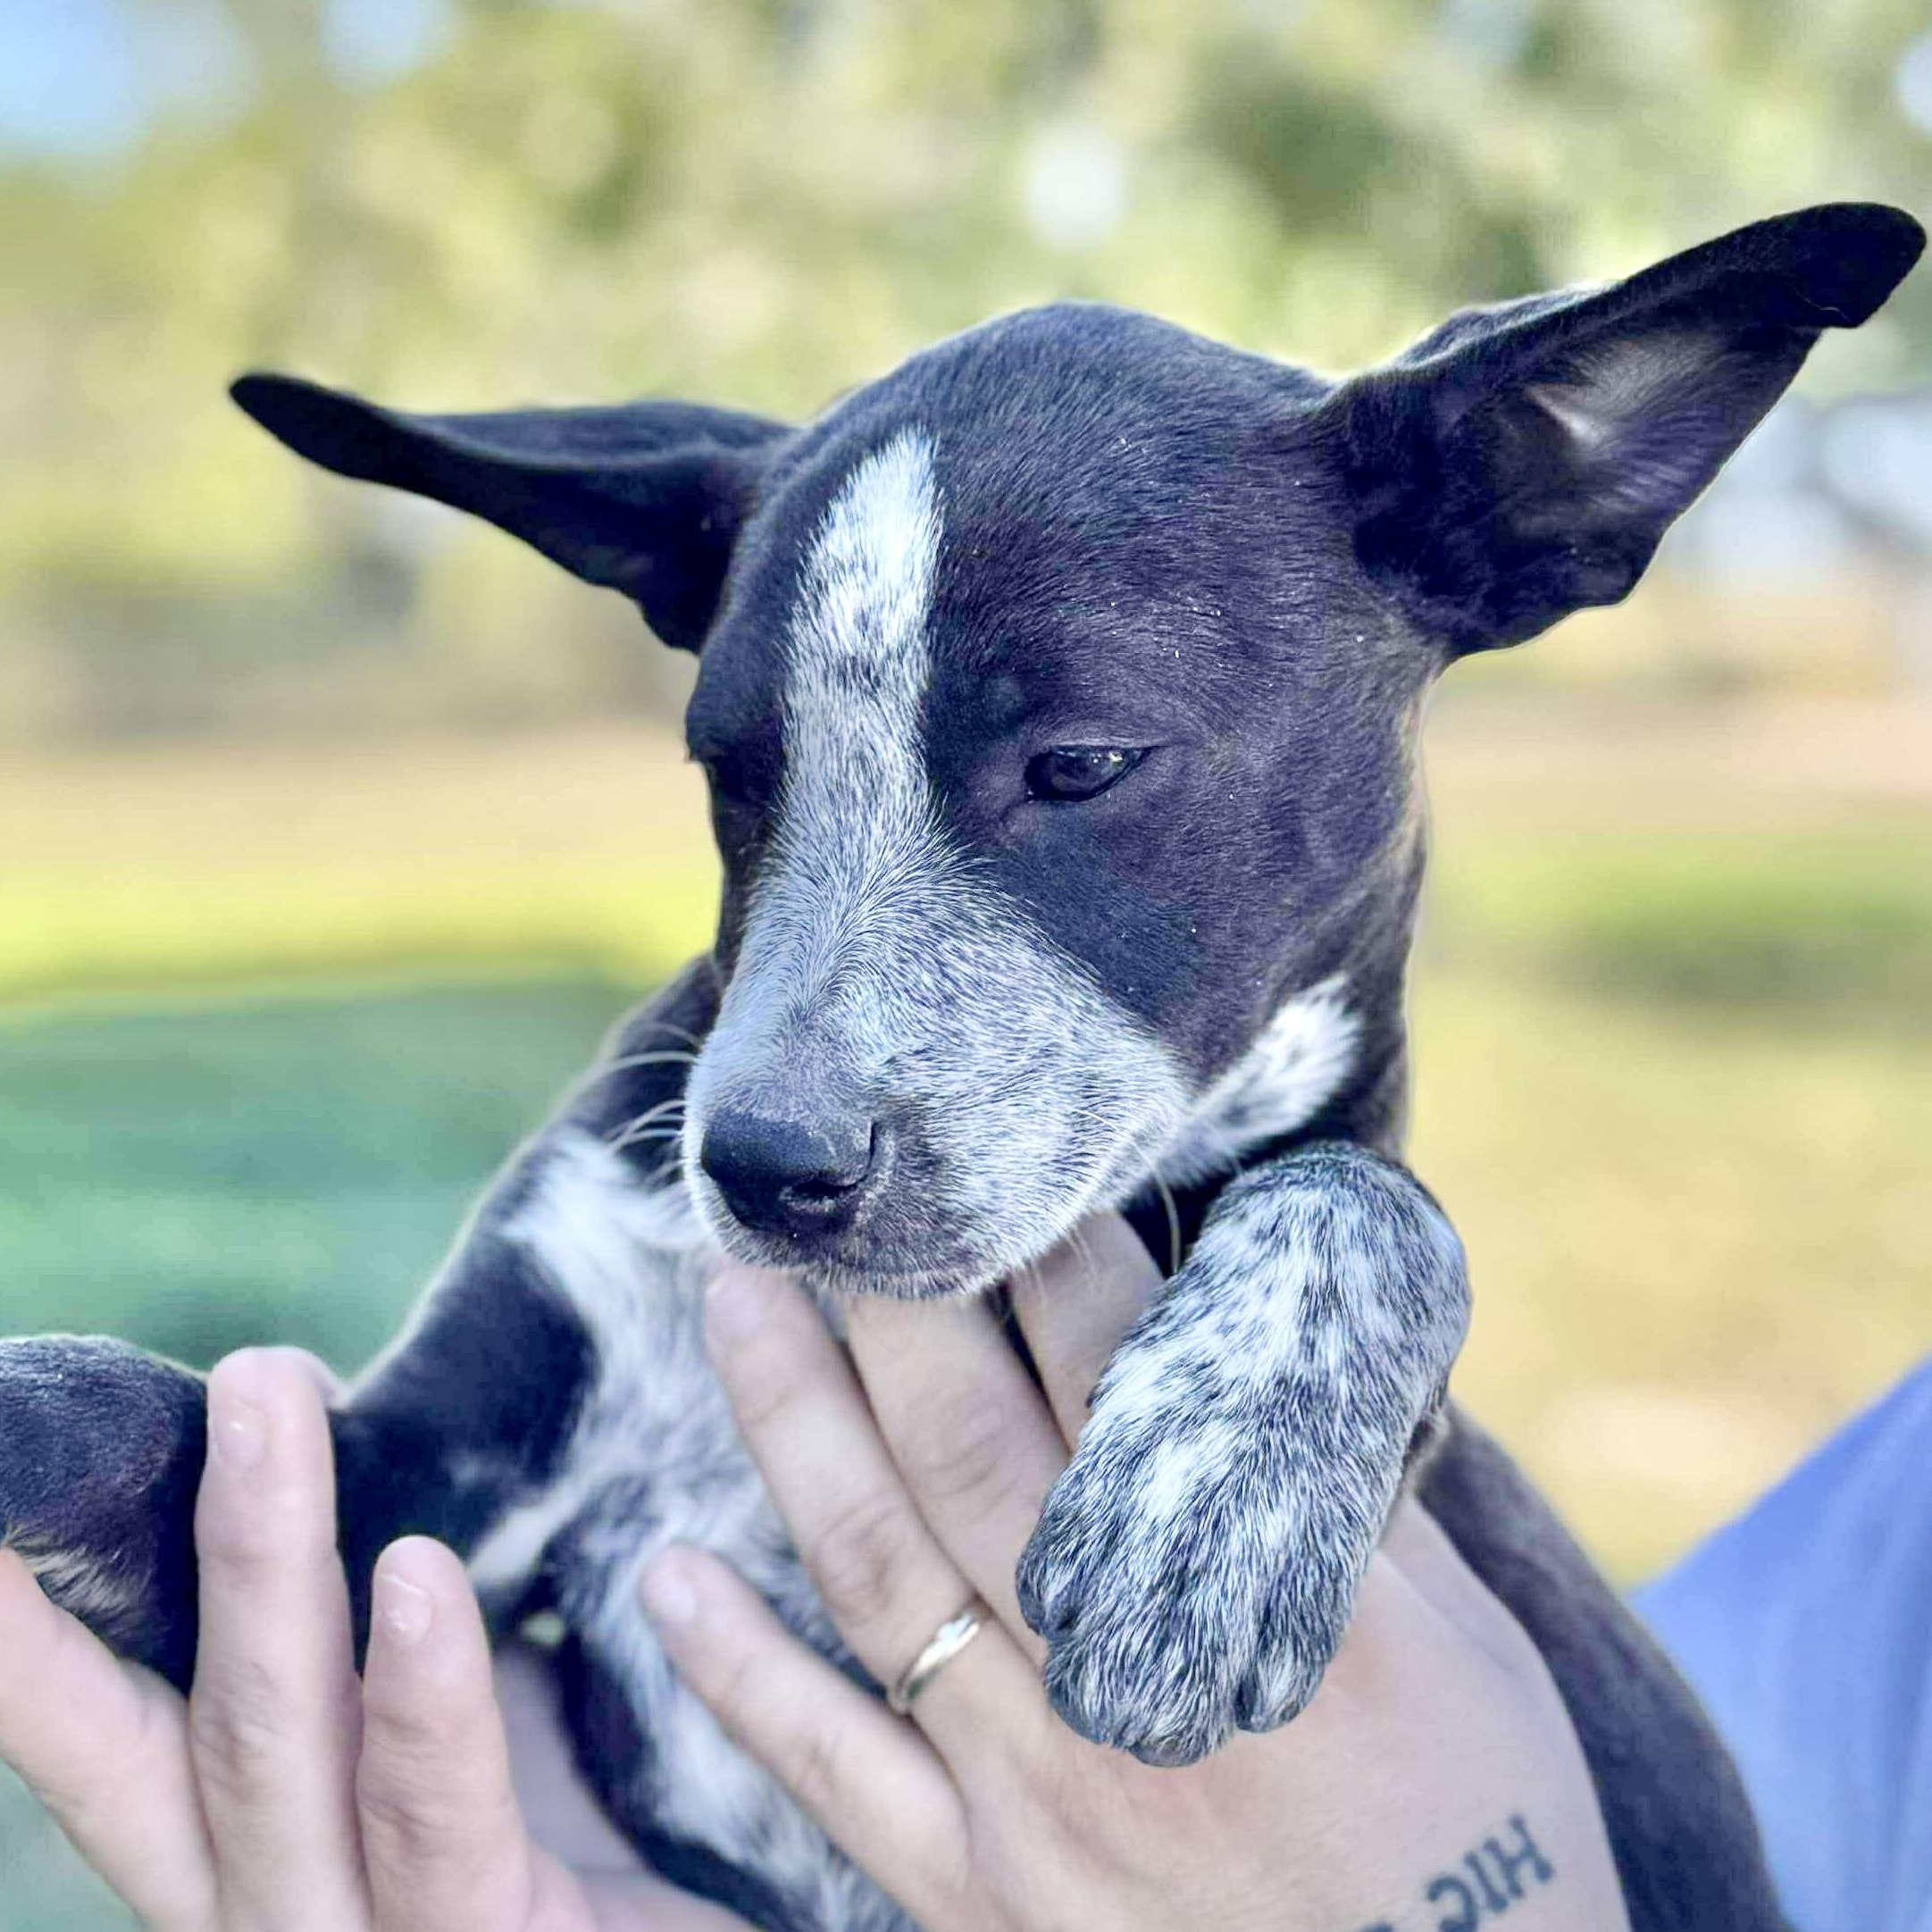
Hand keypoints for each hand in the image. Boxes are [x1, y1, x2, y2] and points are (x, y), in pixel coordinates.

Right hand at [0, 1346, 747, 1931]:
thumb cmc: (577, 1826)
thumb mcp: (448, 1701)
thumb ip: (379, 1600)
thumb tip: (308, 1413)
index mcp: (249, 1832)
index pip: (103, 1718)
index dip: (21, 1623)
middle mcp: (267, 1895)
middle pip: (150, 1729)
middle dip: (106, 1551)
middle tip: (129, 1382)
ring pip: (273, 1750)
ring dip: (261, 1562)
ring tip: (262, 1389)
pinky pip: (438, 1825)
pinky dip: (420, 1704)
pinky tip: (417, 1583)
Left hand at [642, 1216, 1632, 1931]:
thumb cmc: (1491, 1840)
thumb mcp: (1470, 1648)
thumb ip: (1344, 1495)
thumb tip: (1258, 1342)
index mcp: (1272, 1610)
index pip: (1134, 1389)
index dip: (1060, 1264)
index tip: (1003, 1169)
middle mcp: (1132, 1690)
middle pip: (974, 1455)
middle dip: (895, 1305)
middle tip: (830, 1195)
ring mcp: (1040, 1803)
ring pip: (883, 1572)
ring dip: (793, 1424)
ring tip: (734, 1298)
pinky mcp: (978, 1901)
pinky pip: (831, 1772)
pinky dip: (739, 1673)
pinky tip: (662, 1576)